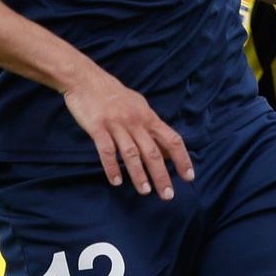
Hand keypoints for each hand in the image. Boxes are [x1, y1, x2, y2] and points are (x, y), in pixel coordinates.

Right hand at [62, 70, 193, 195]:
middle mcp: (136, 122)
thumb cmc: (114, 95)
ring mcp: (117, 125)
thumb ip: (152, 127)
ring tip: (145, 191)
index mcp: (148, 117)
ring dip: (139, 174)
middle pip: (152, 152)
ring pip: (131, 153)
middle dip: (161, 175)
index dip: (182, 159)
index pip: (172, 140)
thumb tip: (166, 149)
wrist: (86, 80)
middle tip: (167, 195)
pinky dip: (112, 167)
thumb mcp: (139, 106)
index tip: (189, 177)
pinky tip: (116, 181)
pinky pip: (107, 151)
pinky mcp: (98, 127)